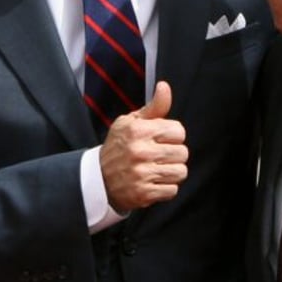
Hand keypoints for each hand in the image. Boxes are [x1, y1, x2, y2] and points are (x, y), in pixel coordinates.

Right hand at [99, 81, 187, 212]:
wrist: (98, 178)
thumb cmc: (119, 146)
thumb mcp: (131, 122)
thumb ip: (154, 106)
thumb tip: (164, 87)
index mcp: (138, 130)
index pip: (179, 131)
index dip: (173, 135)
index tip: (162, 139)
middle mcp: (140, 151)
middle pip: (182, 152)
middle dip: (174, 154)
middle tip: (160, 155)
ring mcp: (141, 174)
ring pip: (180, 172)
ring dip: (172, 171)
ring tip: (158, 168)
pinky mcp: (143, 194)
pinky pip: (172, 190)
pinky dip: (166, 188)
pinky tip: (154, 181)